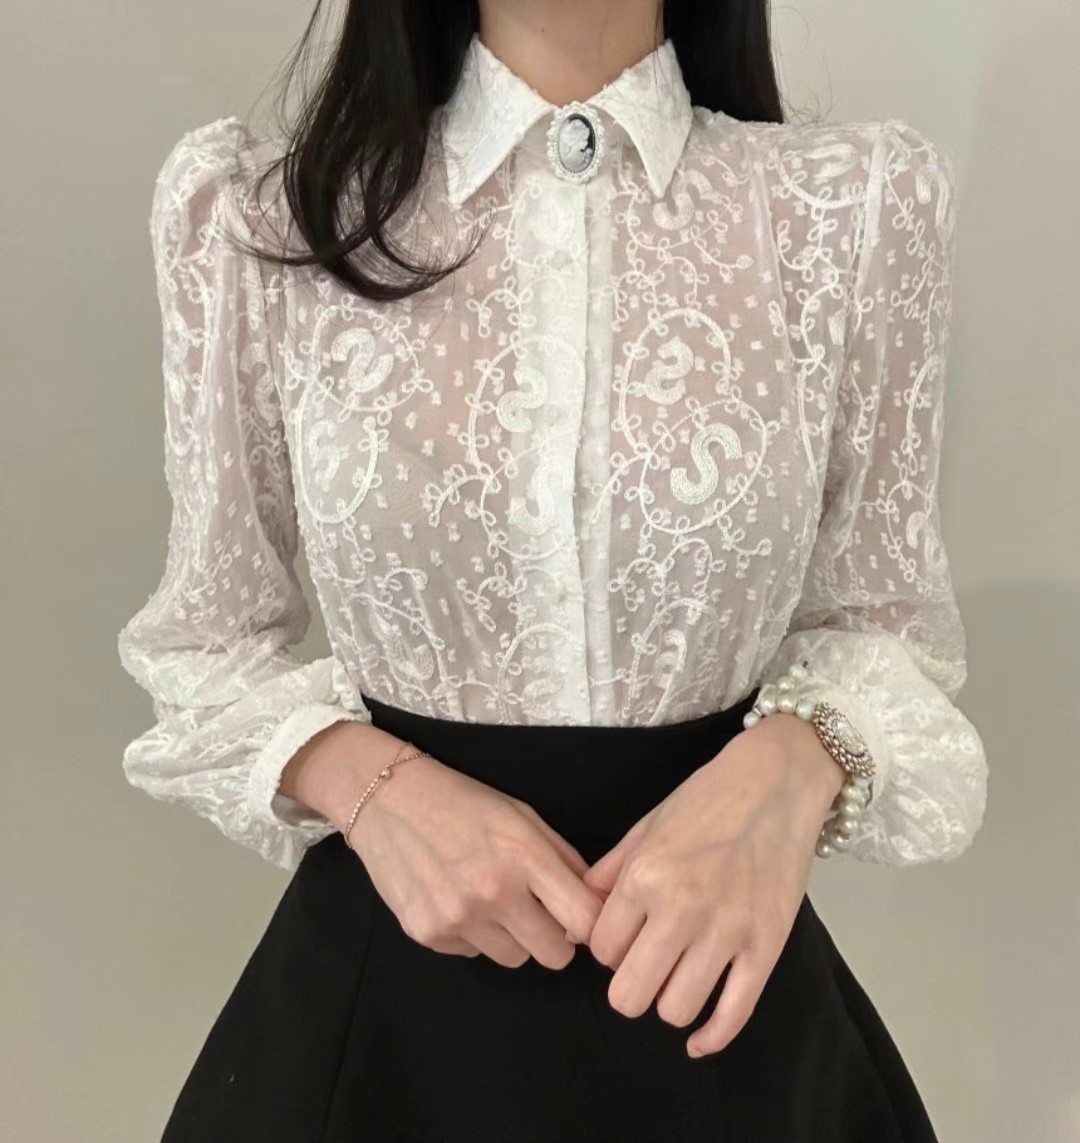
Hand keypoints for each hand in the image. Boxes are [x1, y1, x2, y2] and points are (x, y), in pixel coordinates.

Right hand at [347, 752, 604, 970]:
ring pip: (514, 959)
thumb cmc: (464, 802)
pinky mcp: (427, 935)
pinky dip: (473, 935)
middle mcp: (493, 893)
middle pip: (555, 956)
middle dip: (555, 939)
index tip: (583, 919)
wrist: (388, 800)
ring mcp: (458, 918)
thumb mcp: (523, 816)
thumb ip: (563, 859)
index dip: (592, 924)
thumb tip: (595, 904)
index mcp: (525, 857)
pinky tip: (456, 898)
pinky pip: (472, 953)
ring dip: (512, 938)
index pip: (583, 921)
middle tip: (540, 914)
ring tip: (491, 900)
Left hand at [581, 714, 844, 1057]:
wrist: (776, 783)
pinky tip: (697, 1039)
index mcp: (645, 876)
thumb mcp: (644, 828)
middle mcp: (682, 908)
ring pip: (676, 1009)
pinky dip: (711, 1037)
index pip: (601, 949)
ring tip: (674, 977)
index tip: (622, 937)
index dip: (607, 949)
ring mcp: (727, 931)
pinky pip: (734, 1013)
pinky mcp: (766, 946)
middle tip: (642, 967)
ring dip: (668, 1001)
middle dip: (628, 988)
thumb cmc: (706, 799)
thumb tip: (575, 924)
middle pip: (631, 993)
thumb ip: (607, 877)